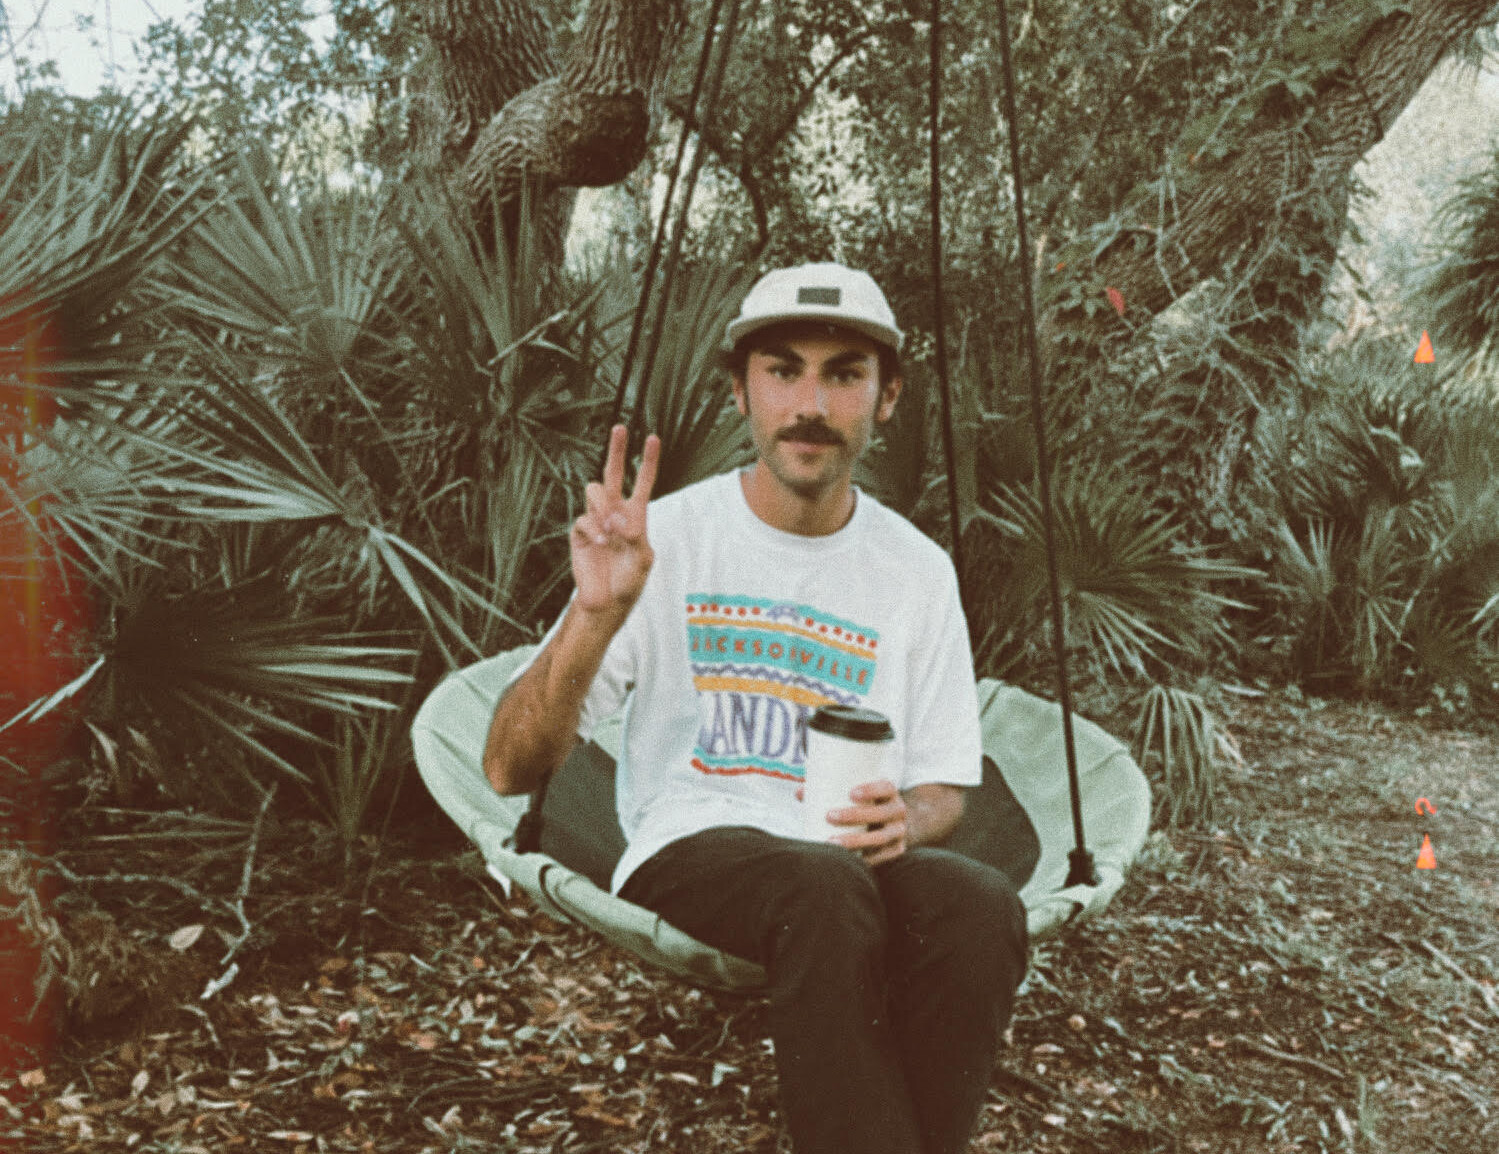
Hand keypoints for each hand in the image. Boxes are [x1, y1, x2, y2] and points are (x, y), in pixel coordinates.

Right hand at [570, 424, 660, 616]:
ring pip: (594, 491)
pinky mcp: (579, 533)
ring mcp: (595, 520)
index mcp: (635, 515)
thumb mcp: (643, 558)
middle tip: (621, 427)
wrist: (608, 600)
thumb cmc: (630, 580)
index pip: (641, 482)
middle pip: (612, 473)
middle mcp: (614, 512)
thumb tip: (619, 519)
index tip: (652, 438)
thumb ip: (637, 536)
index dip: (647, 461)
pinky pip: (583, 520)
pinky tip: (601, 543)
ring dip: (604, 505)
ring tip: (611, 528)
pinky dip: (593, 530)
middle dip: (617, 450)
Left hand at [827, 779, 907, 866]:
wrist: (893, 823)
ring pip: (880, 838)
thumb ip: (828, 790)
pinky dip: (868, 860)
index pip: (886, 787)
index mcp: (889, 792)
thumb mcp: (855, 793)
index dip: (871, 789)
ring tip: (832, 842)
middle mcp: (898, 811)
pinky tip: (852, 862)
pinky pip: (884, 857)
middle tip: (829, 816)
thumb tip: (800, 793)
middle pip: (881, 814)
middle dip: (855, 815)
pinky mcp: (896, 850)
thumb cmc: (865, 804)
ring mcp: (899, 832)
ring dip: (856, 841)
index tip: (851, 793)